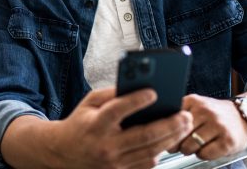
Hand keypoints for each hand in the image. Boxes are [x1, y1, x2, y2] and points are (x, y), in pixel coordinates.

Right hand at [2, 87, 192, 168]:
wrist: (63, 153)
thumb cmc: (80, 123)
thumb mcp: (89, 102)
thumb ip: (112, 94)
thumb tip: (139, 85)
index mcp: (96, 124)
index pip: (118, 110)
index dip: (137, 100)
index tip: (154, 92)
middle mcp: (106, 145)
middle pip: (144, 135)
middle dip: (169, 124)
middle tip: (184, 114)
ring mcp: (114, 162)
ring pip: (151, 151)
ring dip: (171, 138)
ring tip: (183, 125)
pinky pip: (147, 163)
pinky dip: (160, 151)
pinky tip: (169, 140)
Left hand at [169, 94, 246, 160]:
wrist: (244, 116)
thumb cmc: (214, 115)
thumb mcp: (197, 106)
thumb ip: (180, 113)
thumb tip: (158, 128)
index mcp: (194, 101)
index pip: (171, 120)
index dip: (168, 131)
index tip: (169, 136)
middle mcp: (206, 111)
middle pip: (179, 134)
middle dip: (177, 143)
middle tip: (181, 144)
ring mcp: (218, 125)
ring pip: (190, 146)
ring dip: (189, 150)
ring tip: (194, 146)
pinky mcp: (227, 140)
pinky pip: (205, 154)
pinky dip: (202, 155)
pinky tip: (207, 148)